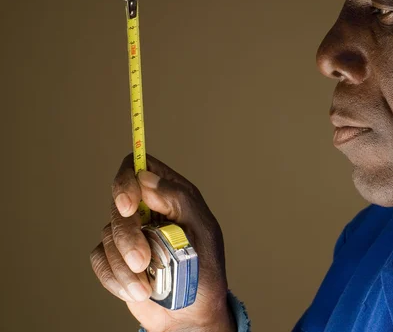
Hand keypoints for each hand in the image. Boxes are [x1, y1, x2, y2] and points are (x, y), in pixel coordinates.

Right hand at [90, 154, 235, 331]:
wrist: (192, 313)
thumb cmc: (205, 269)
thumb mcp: (203, 230)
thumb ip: (179, 199)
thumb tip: (147, 176)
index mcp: (171, 194)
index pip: (138, 167)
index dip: (126, 180)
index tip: (128, 206)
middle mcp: (147, 209)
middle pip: (118, 204)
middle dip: (127, 236)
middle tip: (142, 260)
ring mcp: (129, 233)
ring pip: (108, 235)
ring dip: (126, 266)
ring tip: (149, 286)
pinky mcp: (115, 258)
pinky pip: (100, 260)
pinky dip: (118, 279)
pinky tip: (140, 290)